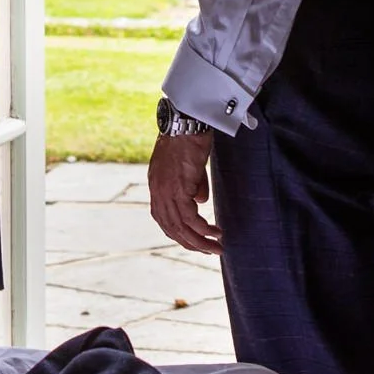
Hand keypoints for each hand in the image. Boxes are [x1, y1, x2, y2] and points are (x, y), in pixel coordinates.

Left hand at [147, 130, 221, 254]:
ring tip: (216, 248)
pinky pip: (190, 218)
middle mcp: (157, 191)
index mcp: (157, 185)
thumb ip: (193, 186)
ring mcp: (165, 191)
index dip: (178, 233)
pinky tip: (215, 233)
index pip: (163, 218)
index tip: (194, 241)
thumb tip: (200, 203)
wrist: (187, 121)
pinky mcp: (178, 189)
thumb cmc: (190, 137)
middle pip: (171, 227)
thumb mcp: (190, 166)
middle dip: (190, 243)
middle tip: (208, 252)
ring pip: (181, 227)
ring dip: (199, 241)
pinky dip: (203, 229)